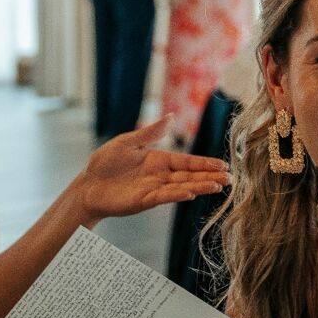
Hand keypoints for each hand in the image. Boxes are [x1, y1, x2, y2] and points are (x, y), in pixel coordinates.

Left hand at [73, 116, 229, 223]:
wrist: (87, 186)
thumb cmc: (104, 163)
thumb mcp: (127, 142)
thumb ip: (150, 133)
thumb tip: (171, 117)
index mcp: (158, 159)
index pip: (187, 161)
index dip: (205, 163)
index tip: (223, 165)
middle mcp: (160, 175)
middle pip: (190, 176)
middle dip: (210, 176)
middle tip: (230, 179)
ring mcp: (153, 188)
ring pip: (182, 187)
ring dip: (200, 186)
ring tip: (218, 186)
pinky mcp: (143, 200)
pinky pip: (163, 196)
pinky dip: (177, 195)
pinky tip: (190, 193)